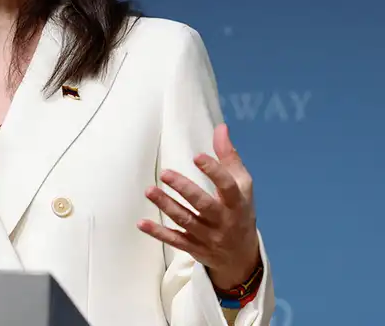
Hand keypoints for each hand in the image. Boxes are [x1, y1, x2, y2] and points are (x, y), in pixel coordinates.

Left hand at [137, 124, 260, 289]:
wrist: (242, 256)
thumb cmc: (240, 211)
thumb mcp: (242, 186)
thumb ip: (229, 157)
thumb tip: (221, 128)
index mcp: (237, 203)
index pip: (227, 186)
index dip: (214, 171)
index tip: (197, 156)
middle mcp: (223, 221)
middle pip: (204, 205)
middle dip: (185, 190)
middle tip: (165, 173)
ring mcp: (208, 237)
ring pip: (186, 221)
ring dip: (167, 206)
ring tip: (149, 191)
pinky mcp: (194, 248)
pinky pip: (175, 241)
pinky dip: (158, 233)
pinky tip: (142, 223)